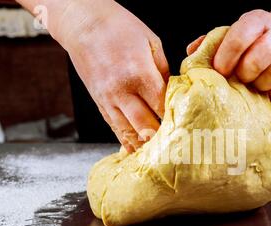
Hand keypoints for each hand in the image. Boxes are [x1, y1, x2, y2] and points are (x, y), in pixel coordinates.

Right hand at [56, 1, 168, 151]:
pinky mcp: (99, 104)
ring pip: (129, 134)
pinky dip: (127, 142)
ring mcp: (108, 100)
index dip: (176, 121)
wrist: (83, 23)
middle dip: (162, 140)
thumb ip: (164, 73)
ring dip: (145, 147)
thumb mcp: (152, 43)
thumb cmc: (120, 27)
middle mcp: (122, 92)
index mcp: (140, 75)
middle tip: (177, 148)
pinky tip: (137, 152)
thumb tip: (173, 95)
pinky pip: (115, 129)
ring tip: (160, 158)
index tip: (187, 130)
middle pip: (146, 127)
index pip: (162, 108)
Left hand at [187, 9, 270, 99]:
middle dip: (245, 74)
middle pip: (260, 57)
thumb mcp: (232, 36)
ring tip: (256, 85)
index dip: (227, 58)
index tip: (221, 71)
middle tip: (241, 79)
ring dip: (262, 85)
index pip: (240, 38)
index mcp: (256, 21)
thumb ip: (211, 44)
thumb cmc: (251, 44)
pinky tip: (270, 89)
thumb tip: (192, 54)